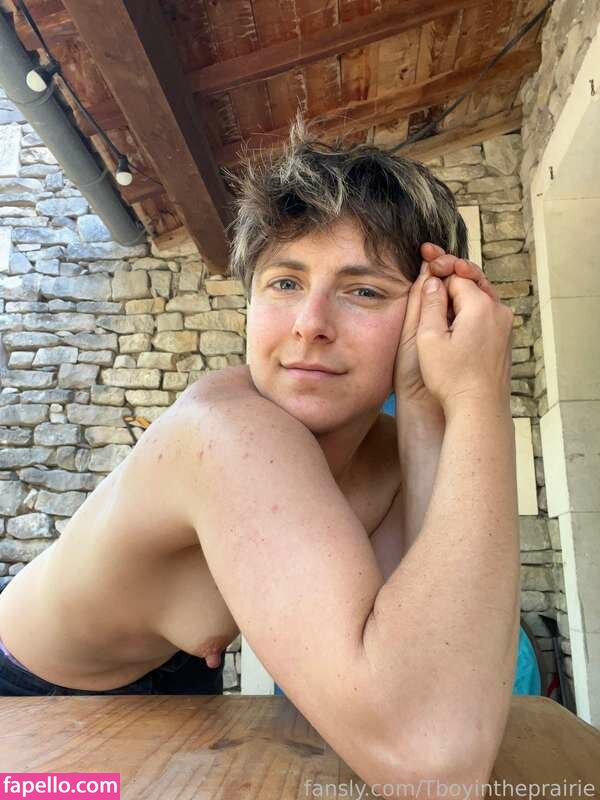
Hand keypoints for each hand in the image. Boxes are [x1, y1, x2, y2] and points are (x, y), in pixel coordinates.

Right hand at [416, 266, 513, 413]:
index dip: (437, 271)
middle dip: (451, 270)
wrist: (478, 409)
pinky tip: (454, 315)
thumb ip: (430, 304)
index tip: (423, 262)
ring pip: (481, 296)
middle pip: (473, 280)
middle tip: (431, 260)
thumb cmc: (452, 378)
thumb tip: (431, 281)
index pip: (456, 276)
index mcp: (480, 306)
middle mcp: (499, 312)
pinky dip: (470, 307)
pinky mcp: (504, 341)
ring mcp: (505, 327)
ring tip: (439, 285)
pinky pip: (486, 314)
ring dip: (461, 290)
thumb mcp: (429, 338)